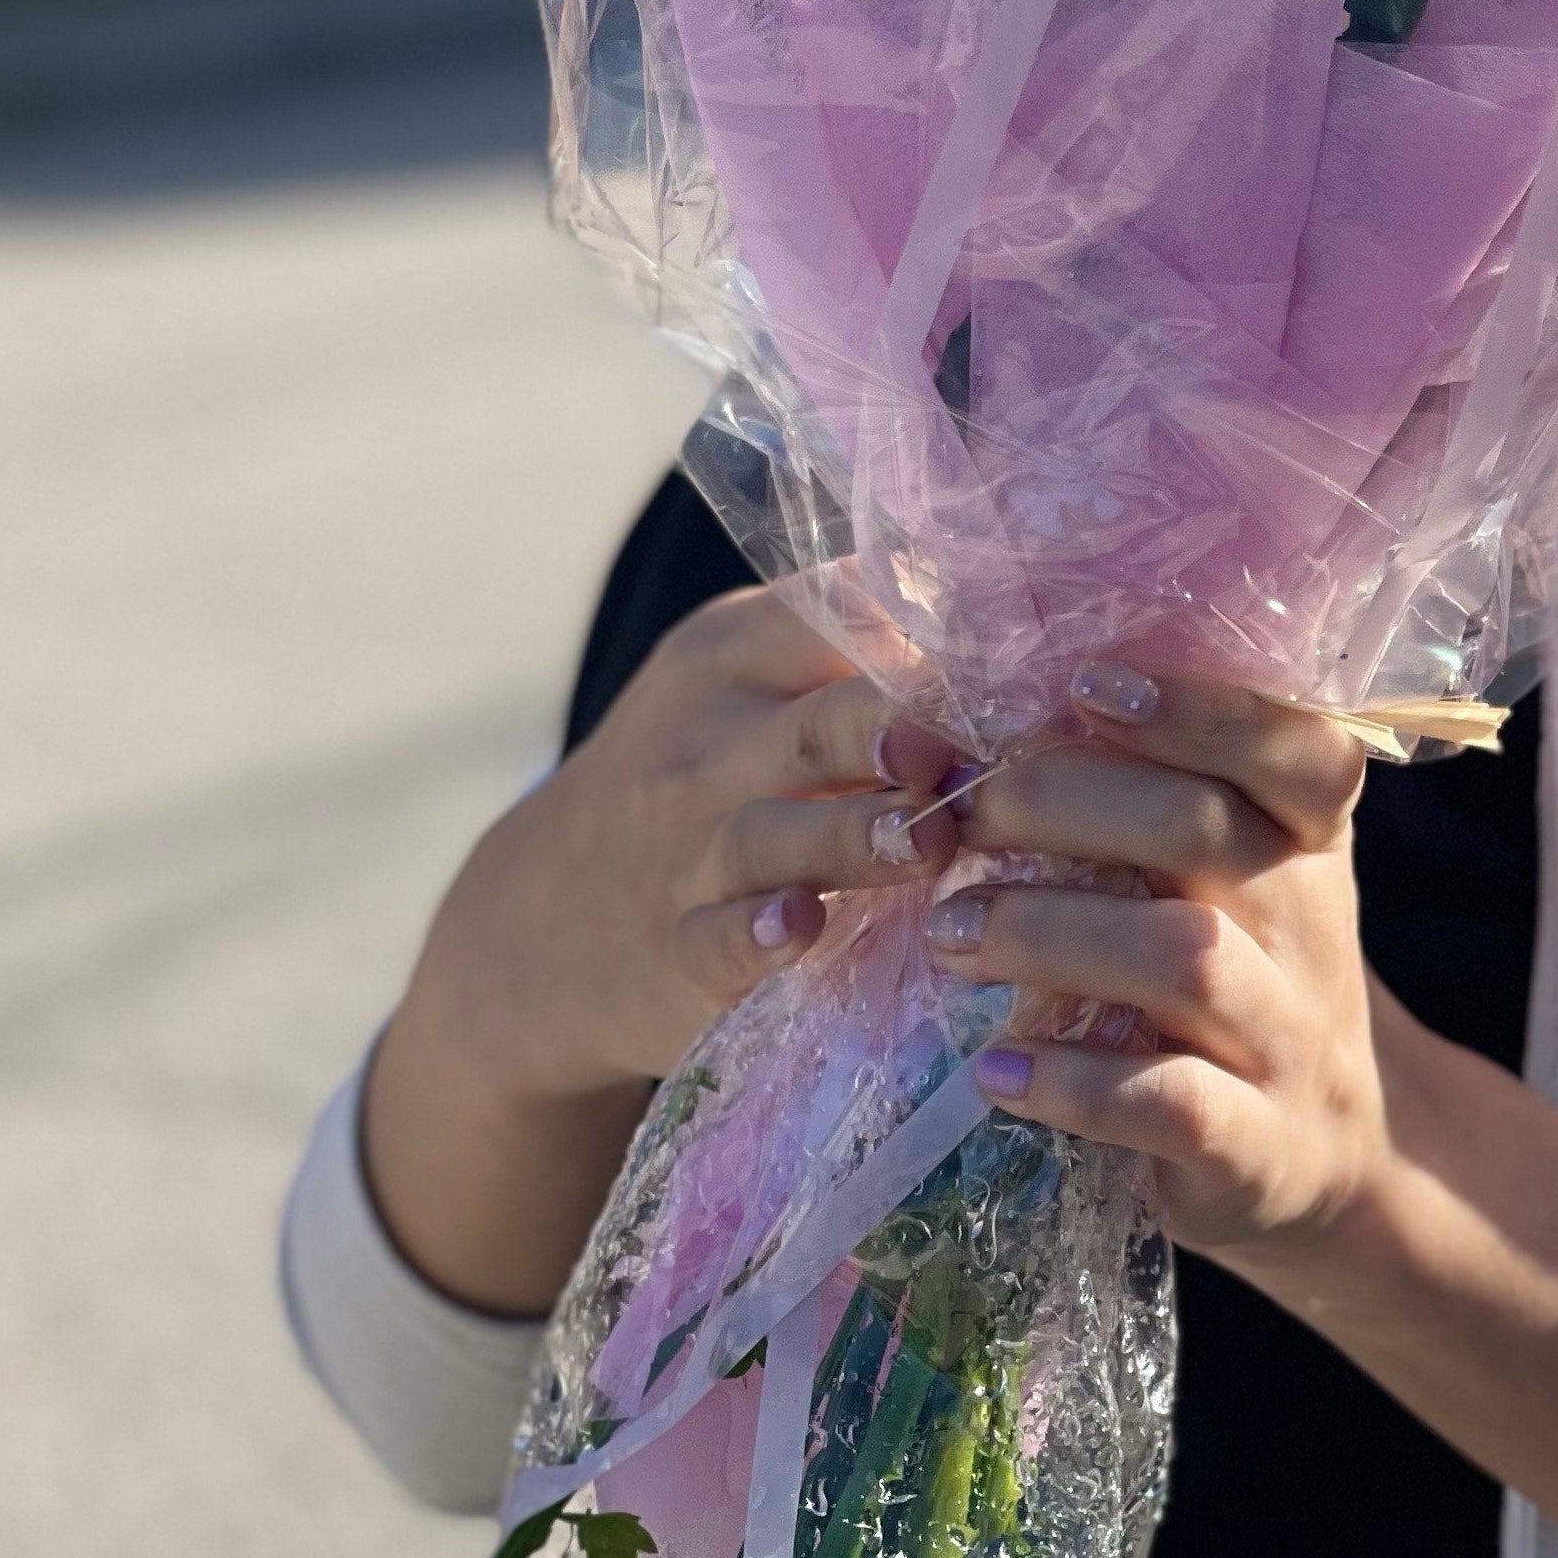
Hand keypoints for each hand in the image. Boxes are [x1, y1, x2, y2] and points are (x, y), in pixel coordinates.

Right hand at [364, 583, 964, 1309]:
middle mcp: (711, 741)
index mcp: (735, 654)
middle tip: (968, 741)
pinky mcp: (677, 951)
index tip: (1021, 652)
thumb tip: (1004, 606)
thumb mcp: (736, 685)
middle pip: (822, 720)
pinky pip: (720, 940)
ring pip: (777, 833)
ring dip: (856, 836)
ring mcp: (688, 850)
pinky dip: (758, 934)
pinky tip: (799, 926)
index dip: (932, 632)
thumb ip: (845, 645)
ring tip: (924, 837)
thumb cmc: (691, 776)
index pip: (834, 613)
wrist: (536, 922)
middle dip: (900, 724)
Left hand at [925, 662, 1387, 1266]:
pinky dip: (1072, 1082)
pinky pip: (1168, 1101)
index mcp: (1308, 840)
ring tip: (947, 936)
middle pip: (1202, 832)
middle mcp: (1312, 926)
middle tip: (960, 816)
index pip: (1293, 749)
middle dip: (1063, 805)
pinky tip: (995, 1069)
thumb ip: (1160, 806)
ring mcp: (1290, 1040)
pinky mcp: (1256, 1146)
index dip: (1196, 709)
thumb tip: (999, 728)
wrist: (1327, 1161)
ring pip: (1185, 959)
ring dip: (1047, 934)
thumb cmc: (1245, 981)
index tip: (1084, 684)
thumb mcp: (1235, 884)